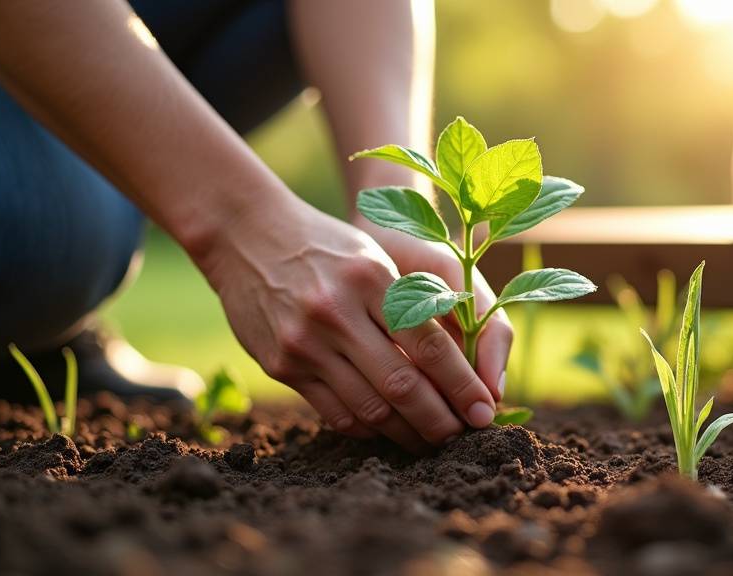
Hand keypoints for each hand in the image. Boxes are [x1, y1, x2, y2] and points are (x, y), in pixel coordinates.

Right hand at [197, 192, 496, 452]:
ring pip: (370, 408)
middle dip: (440, 420)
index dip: (463, 385)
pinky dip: (368, 428)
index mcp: (371, 278)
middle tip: (462, 437)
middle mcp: (336, 312)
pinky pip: (335, 412)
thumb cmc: (331, 248)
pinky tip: (388, 429)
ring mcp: (304, 342)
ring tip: (430, 441)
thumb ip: (417, 304)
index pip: (429, 345)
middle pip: (402, 385)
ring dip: (407, 433)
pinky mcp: (281, 365)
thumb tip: (466, 365)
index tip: (484, 410)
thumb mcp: (378, 258)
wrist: (248, 236)